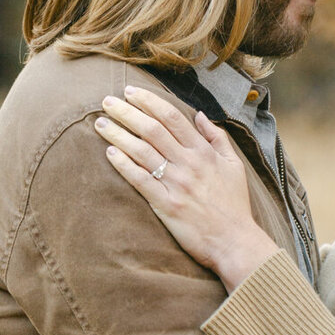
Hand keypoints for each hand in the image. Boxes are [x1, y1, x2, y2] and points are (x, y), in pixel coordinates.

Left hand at [95, 86, 279, 289]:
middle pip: (152, 129)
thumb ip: (217, 137)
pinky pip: (140, 180)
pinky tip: (109, 153)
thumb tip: (200, 115)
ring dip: (118, 134)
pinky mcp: (166, 205)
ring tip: (101, 123)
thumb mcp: (234, 165)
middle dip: (127, 112)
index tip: (131, 92)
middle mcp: (188, 163)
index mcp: (204, 152)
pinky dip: (123, 164)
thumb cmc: (234, 204)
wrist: (234, 241)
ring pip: (142, 151)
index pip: (172, 117)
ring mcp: (176, 184)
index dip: (149, 102)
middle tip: (107, 101)